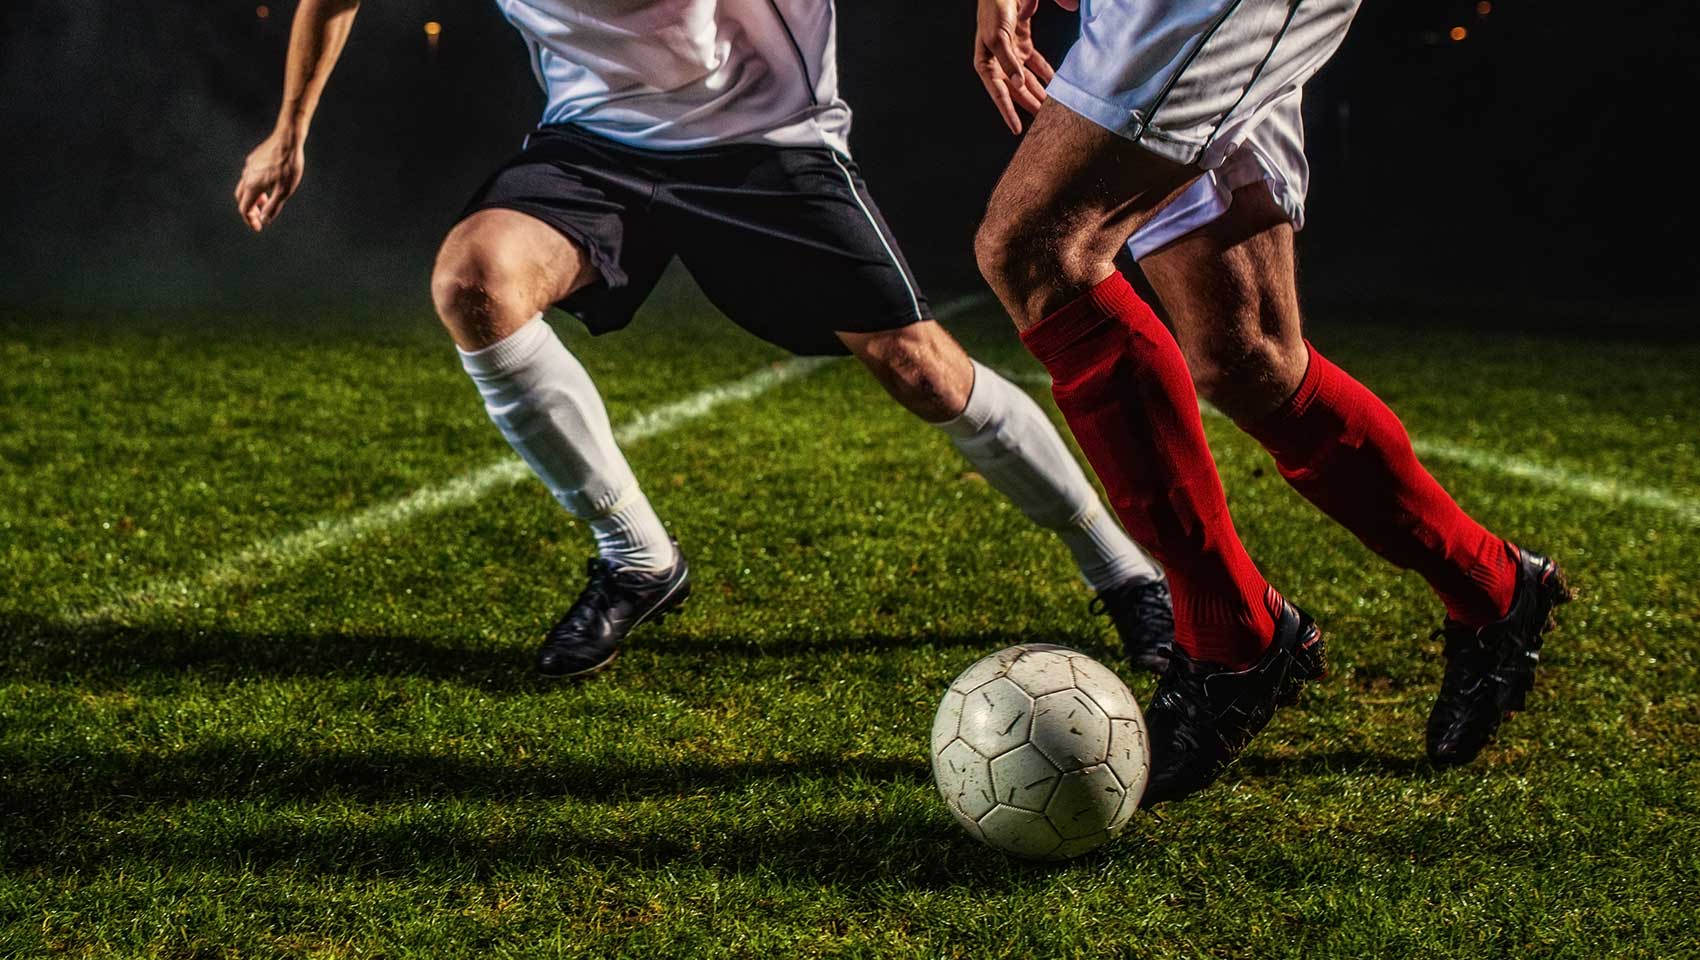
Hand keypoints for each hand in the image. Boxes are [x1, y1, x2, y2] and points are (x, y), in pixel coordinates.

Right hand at [234, 129, 304, 231]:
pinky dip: (255, 186)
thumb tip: (264, 220)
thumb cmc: (289, 166)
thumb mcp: (285, 190)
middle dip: (250, 210)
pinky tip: (268, 184)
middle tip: (262, 216)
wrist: (288, 140)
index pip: (244, 208)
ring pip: (244, 187)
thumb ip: (273, 207)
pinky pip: (249, 176)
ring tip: (267, 201)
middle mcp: (247, 176)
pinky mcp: (253, 159)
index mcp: (253, 185)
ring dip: (253, 198)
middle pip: (241, 199)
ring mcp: (249, 166)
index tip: (258, 228)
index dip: (250, 220)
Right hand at [974, 0, 1056, 133]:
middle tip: (1043, 122)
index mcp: (986, 64)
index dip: (1008, 112)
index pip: (999, 94)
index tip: (1017, 129)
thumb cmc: (993, 10)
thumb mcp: (999, 37)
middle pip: (1016, 91)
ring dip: (1039, 93)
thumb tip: (1018, 84)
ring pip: (1027, 81)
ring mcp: (1011, 55)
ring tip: (1051, 108)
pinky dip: (1046, 74)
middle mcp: (998, 63)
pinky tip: (1055, 85)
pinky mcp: (1023, 46)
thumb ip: (1009, 61)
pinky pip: (1036, 65)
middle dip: (1030, 105)